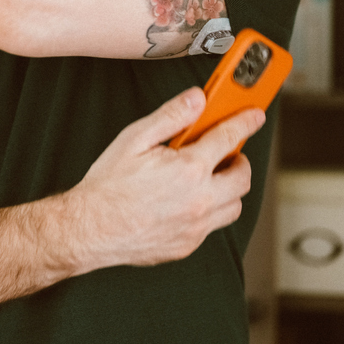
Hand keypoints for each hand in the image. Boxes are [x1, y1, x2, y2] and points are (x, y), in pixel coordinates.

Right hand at [63, 87, 264, 270]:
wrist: (89, 229)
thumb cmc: (108, 186)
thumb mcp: (135, 139)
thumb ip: (171, 117)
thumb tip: (196, 99)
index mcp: (189, 169)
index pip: (228, 138)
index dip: (245, 122)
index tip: (254, 115)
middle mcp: (200, 200)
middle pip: (242, 177)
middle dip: (239, 160)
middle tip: (226, 152)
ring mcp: (196, 226)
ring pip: (234, 206)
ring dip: (228, 188)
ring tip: (209, 177)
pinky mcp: (188, 244)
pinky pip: (213, 226)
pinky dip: (210, 210)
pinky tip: (190, 200)